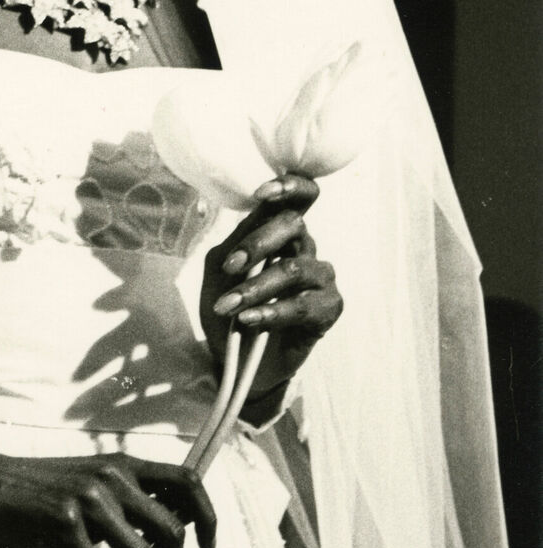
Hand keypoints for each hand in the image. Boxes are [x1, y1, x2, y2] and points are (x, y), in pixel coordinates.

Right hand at [0, 419, 216, 547]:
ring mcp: (89, 501)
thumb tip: (159, 539)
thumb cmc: (34, 485)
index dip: (208, 516)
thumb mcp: (87, 479)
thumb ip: (123, 499)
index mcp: (123, 463)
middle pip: (172, 530)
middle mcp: (113, 477)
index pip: (188, 480)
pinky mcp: (63, 526)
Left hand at [199, 173, 343, 401]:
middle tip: (229, 267)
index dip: (290, 187)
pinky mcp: (328, 309)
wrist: (235, 360)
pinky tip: (248, 321)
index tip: (263, 194)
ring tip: (227, 307)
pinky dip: (271, 313)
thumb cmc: (228, 311)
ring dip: (255, 288)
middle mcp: (304, 250)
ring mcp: (320, 279)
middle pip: (294, 225)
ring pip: (293, 269)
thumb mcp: (219, 274)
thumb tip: (247, 225)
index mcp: (279, 235)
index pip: (300, 198)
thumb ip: (233, 245)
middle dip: (258, 244)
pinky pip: (303, 305)